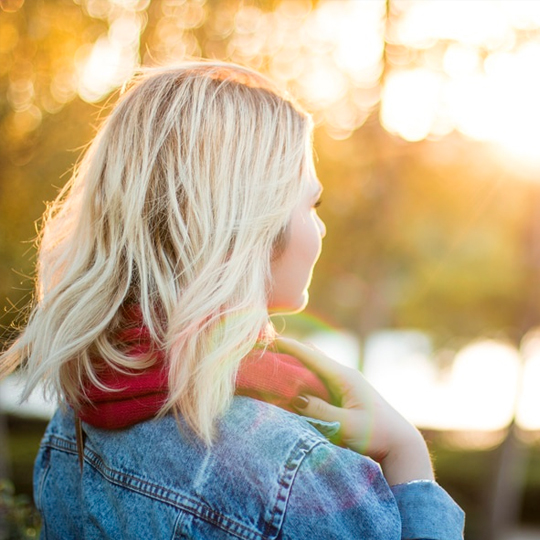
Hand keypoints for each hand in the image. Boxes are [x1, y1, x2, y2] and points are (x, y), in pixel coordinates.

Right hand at [276, 337, 433, 485]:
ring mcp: (345, 384)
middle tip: (266, 351)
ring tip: (274, 364)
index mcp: (345, 377)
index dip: (289, 346)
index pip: (311, 356)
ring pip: (315, 368)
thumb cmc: (376, 435)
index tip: (269, 338)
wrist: (401, 444)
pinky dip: (304, 378)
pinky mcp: (345, 394)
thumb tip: (295, 397)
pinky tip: (293, 383)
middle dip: (289, 352)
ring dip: (296, 365)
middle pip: (312, 357)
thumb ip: (320, 410)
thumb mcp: (345, 425)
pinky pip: (320, 380)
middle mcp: (344, 375)